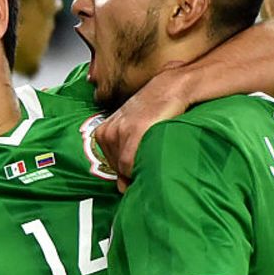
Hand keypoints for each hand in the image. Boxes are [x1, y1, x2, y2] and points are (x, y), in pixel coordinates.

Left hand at [94, 67, 188, 184]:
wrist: (170, 87)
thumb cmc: (155, 111)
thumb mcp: (133, 132)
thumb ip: (124, 157)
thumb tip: (121, 187)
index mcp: (103, 133)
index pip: (111, 167)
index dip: (128, 171)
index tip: (142, 164)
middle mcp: (107, 133)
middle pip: (117, 169)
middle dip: (134, 170)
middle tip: (152, 156)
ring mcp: (118, 132)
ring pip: (124, 168)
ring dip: (140, 166)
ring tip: (155, 150)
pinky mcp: (132, 132)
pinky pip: (131, 163)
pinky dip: (142, 165)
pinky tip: (155, 152)